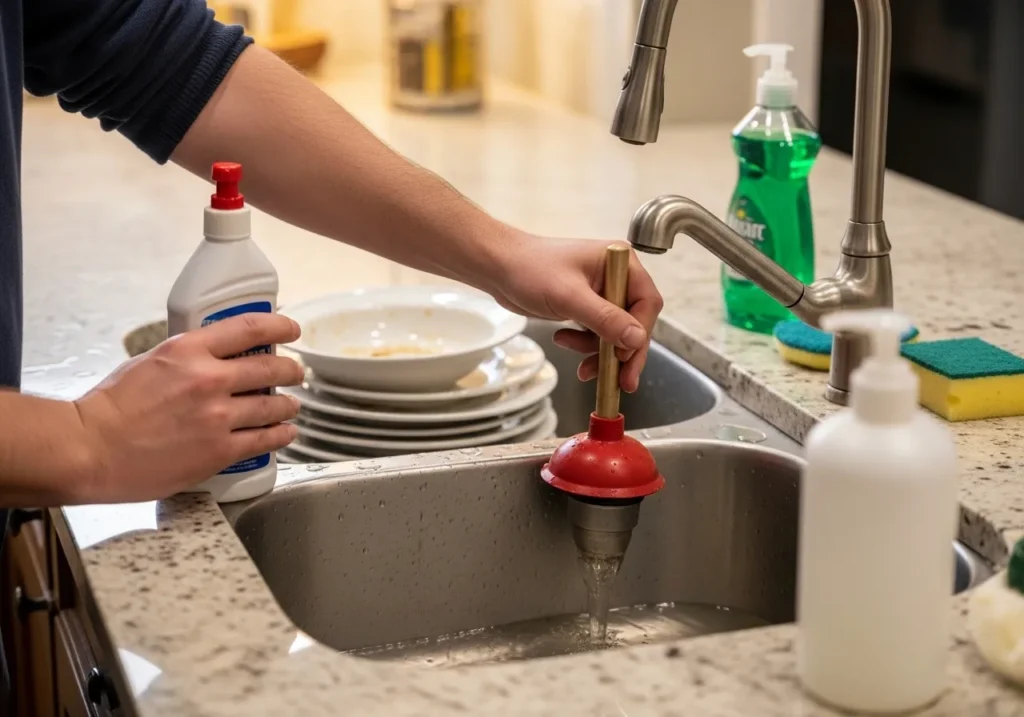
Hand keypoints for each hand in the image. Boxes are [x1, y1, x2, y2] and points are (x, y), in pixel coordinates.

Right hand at [73, 314, 303, 502]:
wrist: (90, 449)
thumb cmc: (110, 408)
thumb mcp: (148, 362)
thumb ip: (186, 358)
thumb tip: (211, 358)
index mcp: (189, 351)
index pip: (249, 328)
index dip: (279, 326)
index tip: (291, 328)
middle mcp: (209, 380)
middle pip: (270, 368)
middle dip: (290, 369)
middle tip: (296, 371)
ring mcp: (218, 417)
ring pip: (273, 406)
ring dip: (288, 405)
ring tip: (292, 406)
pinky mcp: (219, 451)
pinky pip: (264, 440)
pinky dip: (280, 435)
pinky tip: (285, 432)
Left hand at [488, 233, 663, 392]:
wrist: (498, 268)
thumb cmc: (529, 269)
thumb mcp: (569, 297)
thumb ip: (605, 318)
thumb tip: (636, 339)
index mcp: (619, 262)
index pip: (646, 302)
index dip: (640, 333)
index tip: (627, 358)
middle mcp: (614, 276)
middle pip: (634, 321)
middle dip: (622, 352)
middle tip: (620, 381)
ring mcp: (600, 291)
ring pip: (614, 332)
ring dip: (599, 352)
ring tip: (581, 365)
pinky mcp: (585, 305)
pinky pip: (596, 331)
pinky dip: (584, 344)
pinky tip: (564, 340)